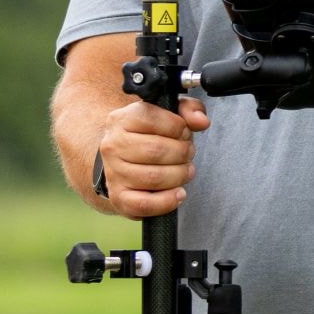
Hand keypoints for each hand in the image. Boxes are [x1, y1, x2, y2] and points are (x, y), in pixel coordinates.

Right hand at [97, 94, 207, 216]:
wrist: (125, 162)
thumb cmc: (151, 135)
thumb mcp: (168, 114)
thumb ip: (188, 109)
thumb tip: (201, 121)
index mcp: (121, 119)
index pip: (152, 119)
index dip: (178, 127)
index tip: (184, 133)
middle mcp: (113, 145)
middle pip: (156, 150)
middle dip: (182, 152)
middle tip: (188, 153)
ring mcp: (114, 173)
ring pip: (153, 177)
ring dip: (179, 175)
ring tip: (185, 170)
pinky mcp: (119, 198)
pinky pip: (145, 204)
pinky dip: (167, 200)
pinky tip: (179, 193)